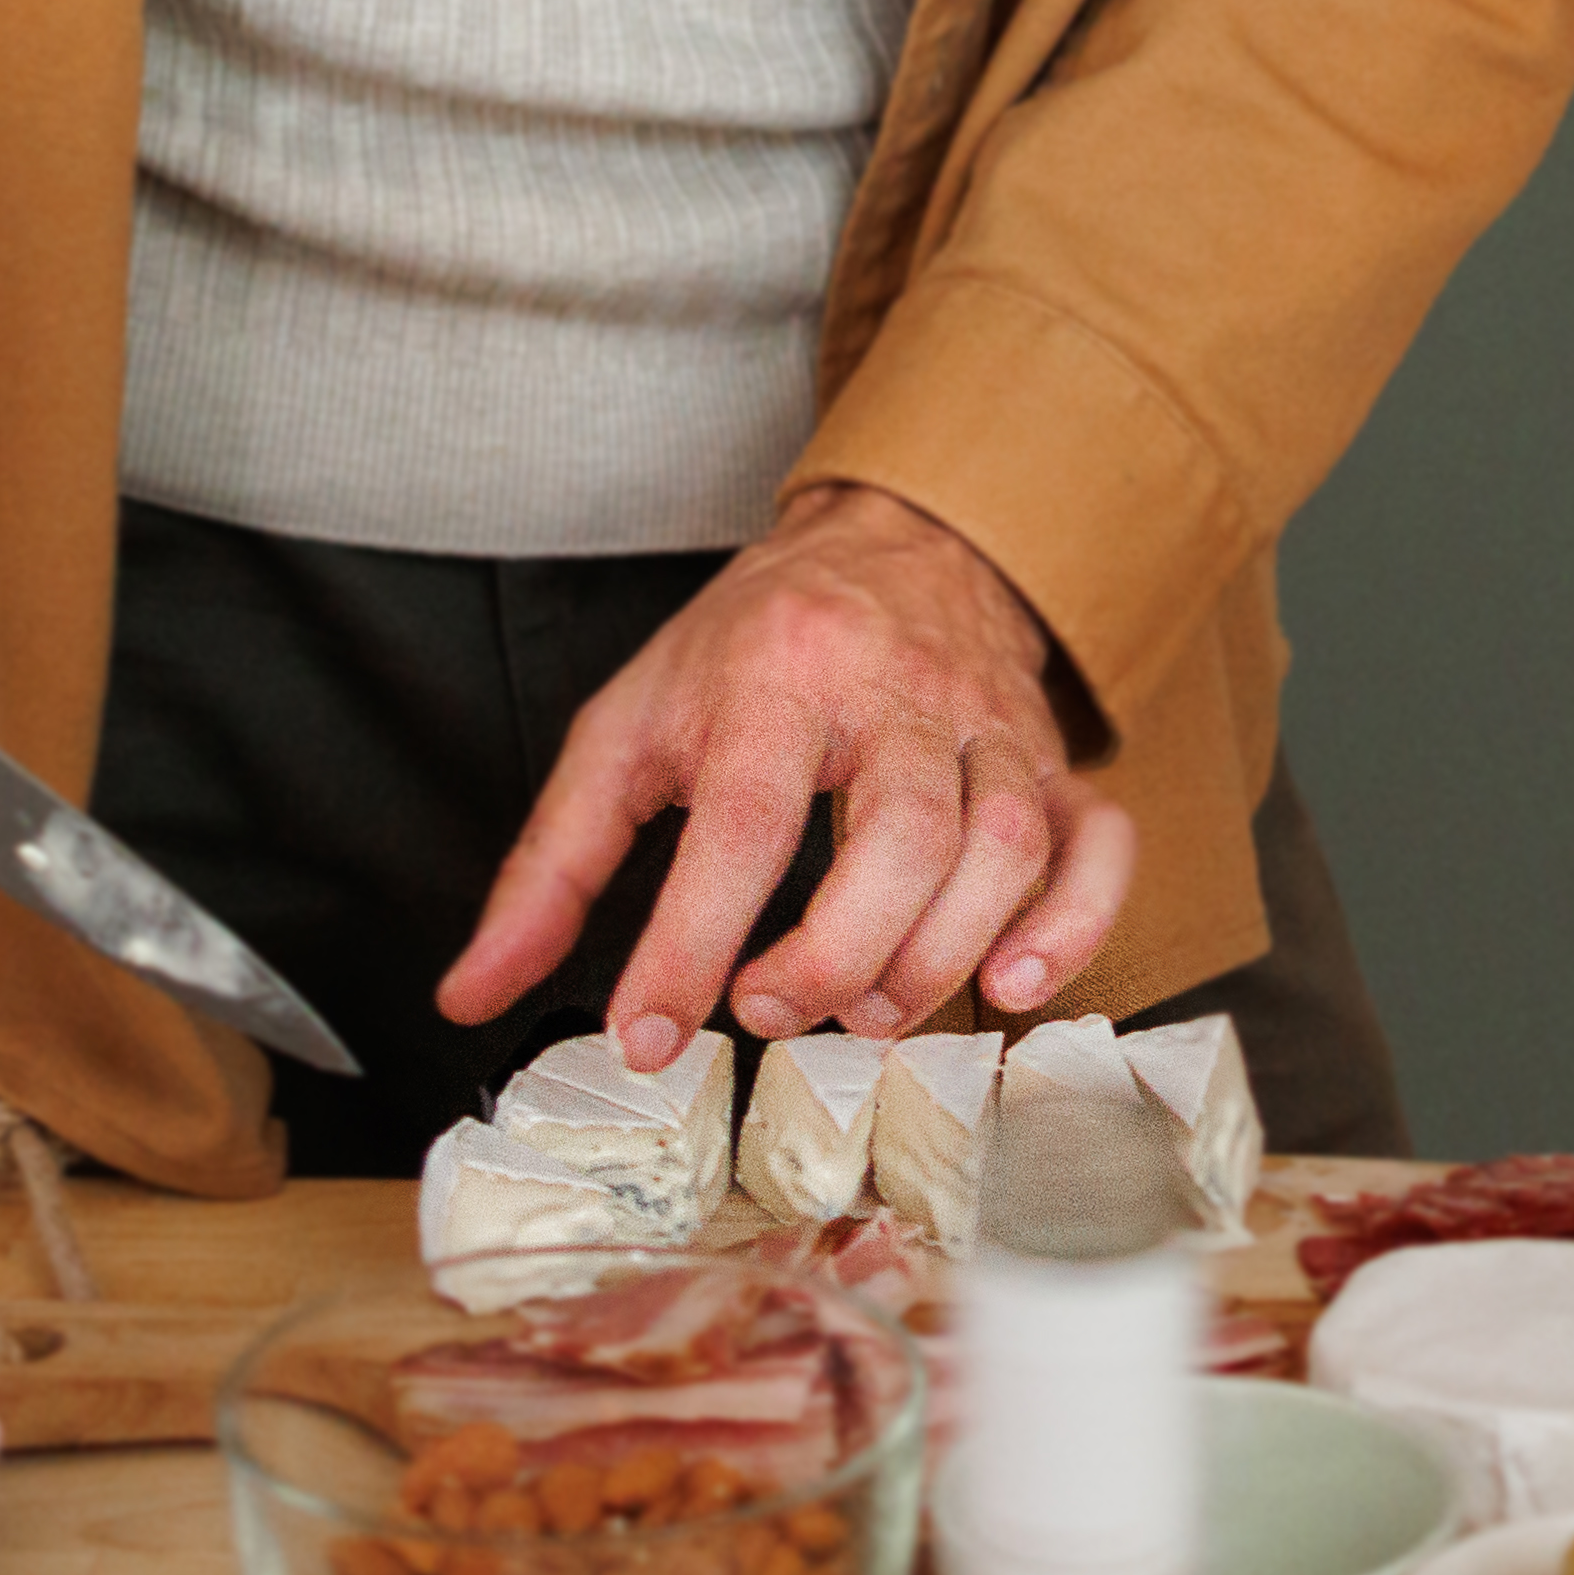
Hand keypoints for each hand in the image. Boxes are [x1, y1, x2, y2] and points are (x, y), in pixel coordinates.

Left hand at [439, 482, 1133, 1076]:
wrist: (893, 539)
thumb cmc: (751, 648)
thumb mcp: (628, 727)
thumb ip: (553, 866)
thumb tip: (473, 991)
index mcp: (775, 677)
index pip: (742, 820)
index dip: (695, 942)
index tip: (653, 1035)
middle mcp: (896, 694)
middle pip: (900, 835)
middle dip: (835, 952)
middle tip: (770, 1009)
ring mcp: (989, 729)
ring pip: (1001, 846)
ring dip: (941, 955)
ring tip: (866, 1013)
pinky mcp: (1052, 762)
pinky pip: (1099, 843)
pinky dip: (1076, 926)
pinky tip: (1016, 985)